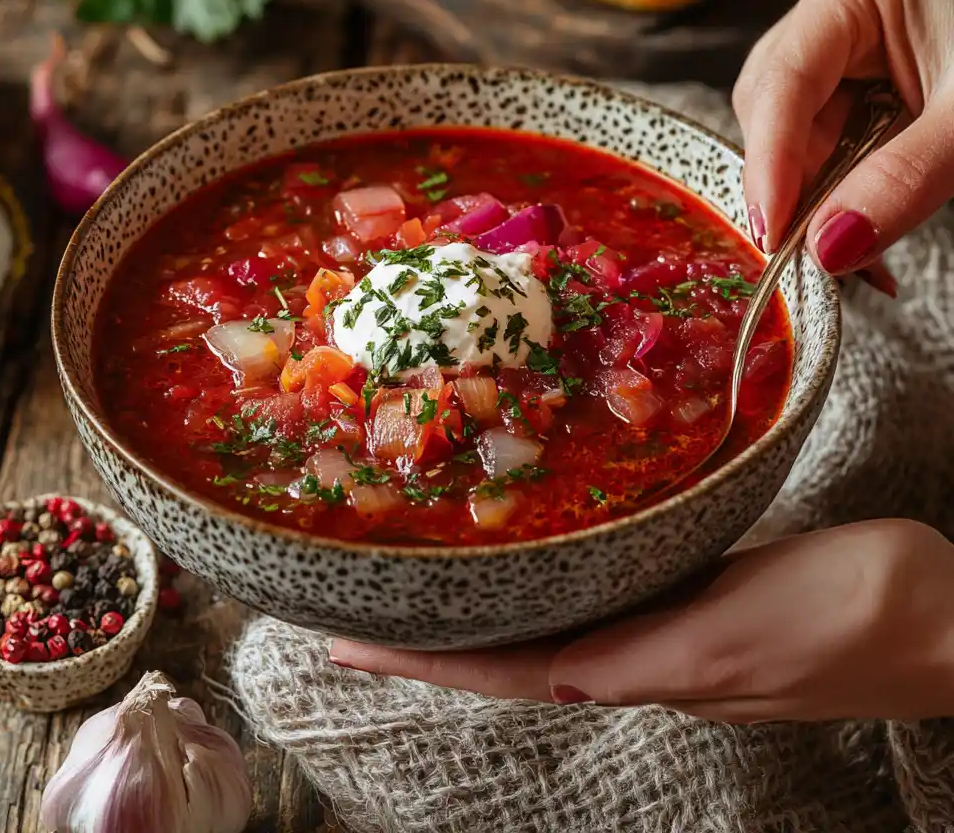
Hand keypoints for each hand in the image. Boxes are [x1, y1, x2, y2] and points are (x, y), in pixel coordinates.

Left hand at [330, 520, 953, 721]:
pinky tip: (527, 551)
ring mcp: (668, 623)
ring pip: (546, 619)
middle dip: (433, 632)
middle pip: (510, 650)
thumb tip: (559, 685)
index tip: (345, 639)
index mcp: (644, 669)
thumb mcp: (752, 638)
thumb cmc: (860, 618)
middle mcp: (640, 653)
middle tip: (358, 598)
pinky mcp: (697, 590)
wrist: (945, 614)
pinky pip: (594, 586)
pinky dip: (541, 575)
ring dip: (479, 605)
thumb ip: (653, 664)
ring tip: (419, 574)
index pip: (505, 669)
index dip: (424, 658)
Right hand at [733, 0, 953, 292]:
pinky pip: (816, 148)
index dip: (771, 163)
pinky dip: (833, 195)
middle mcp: (832, 7)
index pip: (785, 81)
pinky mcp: (847, 85)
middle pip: (773, 110)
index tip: (772, 235)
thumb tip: (826, 248)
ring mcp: (834, 46)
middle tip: (816, 251)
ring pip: (786, 137)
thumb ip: (901, 182)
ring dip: (812, 197)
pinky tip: (856, 231)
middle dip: (794, 183)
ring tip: (852, 247)